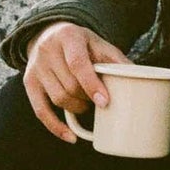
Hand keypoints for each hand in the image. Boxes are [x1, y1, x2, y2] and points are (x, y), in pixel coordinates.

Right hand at [23, 21, 128, 142]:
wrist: (50, 33)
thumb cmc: (81, 42)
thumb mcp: (99, 44)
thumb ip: (117, 61)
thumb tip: (141, 79)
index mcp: (68, 37)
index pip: (77, 64)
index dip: (91, 85)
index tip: (105, 101)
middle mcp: (47, 50)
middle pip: (69, 85)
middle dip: (88, 98)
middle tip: (100, 99)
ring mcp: (36, 67)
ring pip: (58, 99)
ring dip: (77, 108)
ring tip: (87, 104)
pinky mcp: (28, 82)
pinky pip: (40, 110)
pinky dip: (55, 126)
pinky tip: (70, 136)